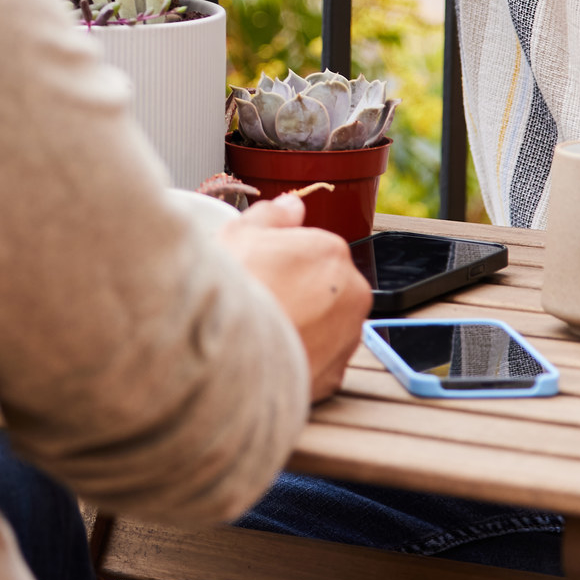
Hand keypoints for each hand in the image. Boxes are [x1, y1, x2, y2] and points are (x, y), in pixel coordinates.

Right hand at [219, 199, 369, 400]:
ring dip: (303, 324)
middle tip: (260, 298)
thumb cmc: (234, 292)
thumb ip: (272, 214)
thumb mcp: (240, 233)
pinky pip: (320, 358)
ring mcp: (347, 337)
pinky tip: (271, 352)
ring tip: (263, 328)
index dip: (282, 258)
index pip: (313, 248)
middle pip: (324, 286)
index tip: (261, 269)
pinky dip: (301, 355)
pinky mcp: (336, 375)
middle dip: (299, 291)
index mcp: (332, 252)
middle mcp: (351, 294)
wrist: (228, 359)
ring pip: (326, 324)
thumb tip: (291, 205)